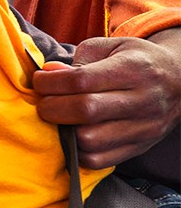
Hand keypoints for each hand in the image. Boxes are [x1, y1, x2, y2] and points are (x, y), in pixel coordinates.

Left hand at [34, 28, 180, 168]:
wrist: (179, 81)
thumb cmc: (135, 61)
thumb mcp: (110, 47)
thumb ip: (78, 59)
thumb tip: (48, 73)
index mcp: (133, 69)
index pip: (82, 80)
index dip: (50, 83)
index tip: (39, 82)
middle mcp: (142, 100)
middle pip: (85, 111)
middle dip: (52, 108)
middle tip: (44, 103)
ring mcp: (144, 128)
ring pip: (90, 140)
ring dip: (64, 131)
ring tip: (60, 120)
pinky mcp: (140, 148)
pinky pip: (99, 160)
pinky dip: (77, 151)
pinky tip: (73, 135)